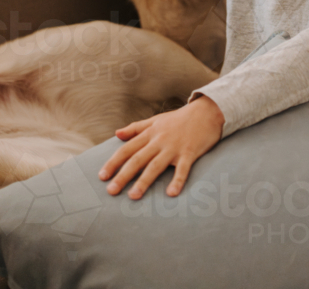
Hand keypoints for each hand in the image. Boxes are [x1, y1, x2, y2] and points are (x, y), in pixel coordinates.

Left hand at [98, 95, 224, 199]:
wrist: (206, 112)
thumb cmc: (179, 118)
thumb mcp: (156, 120)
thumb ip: (136, 128)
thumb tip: (117, 134)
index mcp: (150, 133)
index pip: (127, 149)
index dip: (114, 162)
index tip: (102, 176)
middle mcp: (159, 140)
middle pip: (137, 159)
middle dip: (123, 175)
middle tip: (111, 191)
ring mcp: (174, 147)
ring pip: (155, 166)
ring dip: (144, 181)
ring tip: (133, 196)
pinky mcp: (189, 153)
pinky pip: (182, 169)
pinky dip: (177, 181)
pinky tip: (171, 194)